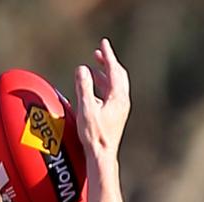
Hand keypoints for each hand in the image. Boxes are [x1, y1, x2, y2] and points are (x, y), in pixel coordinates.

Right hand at [74, 38, 129, 160]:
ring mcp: (119, 110)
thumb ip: (84, 87)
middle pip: (118, 76)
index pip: (114, 70)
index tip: (103, 43)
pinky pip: (111, 95)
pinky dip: (103, 86)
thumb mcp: (86, 109)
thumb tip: (82, 69)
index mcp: (118, 97)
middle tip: (98, 54)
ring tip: (94, 69)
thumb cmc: (95, 136)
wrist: (102, 156)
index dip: (108, 55)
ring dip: (105, 75)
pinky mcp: (115, 117)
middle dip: (108, 63)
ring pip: (115, 86)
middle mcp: (122, 102)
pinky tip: (94, 89)